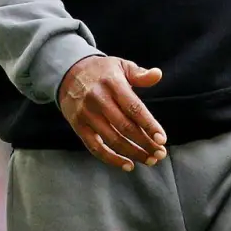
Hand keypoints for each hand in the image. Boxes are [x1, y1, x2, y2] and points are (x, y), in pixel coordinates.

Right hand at [57, 56, 168, 171]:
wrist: (67, 72)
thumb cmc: (102, 71)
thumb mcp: (121, 65)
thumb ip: (139, 73)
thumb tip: (158, 75)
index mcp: (113, 84)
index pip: (134, 108)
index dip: (149, 125)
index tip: (162, 139)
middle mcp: (98, 100)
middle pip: (125, 127)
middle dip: (145, 143)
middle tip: (160, 154)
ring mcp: (86, 114)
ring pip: (112, 140)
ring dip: (133, 153)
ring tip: (149, 160)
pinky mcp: (77, 126)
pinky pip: (94, 147)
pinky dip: (111, 159)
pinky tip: (128, 164)